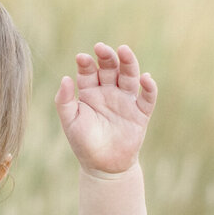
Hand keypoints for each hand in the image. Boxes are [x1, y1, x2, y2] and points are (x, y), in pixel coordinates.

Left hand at [55, 43, 156, 176]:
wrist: (103, 167)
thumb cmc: (84, 143)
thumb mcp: (70, 122)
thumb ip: (64, 101)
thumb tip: (65, 78)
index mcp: (90, 92)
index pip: (89, 71)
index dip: (86, 63)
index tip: (81, 58)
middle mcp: (109, 92)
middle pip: (110, 68)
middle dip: (106, 57)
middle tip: (101, 48)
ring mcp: (126, 101)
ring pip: (129, 76)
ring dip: (128, 63)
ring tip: (124, 50)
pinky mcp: (141, 113)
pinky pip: (147, 97)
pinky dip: (149, 87)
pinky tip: (146, 78)